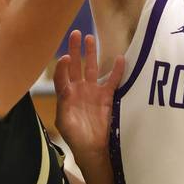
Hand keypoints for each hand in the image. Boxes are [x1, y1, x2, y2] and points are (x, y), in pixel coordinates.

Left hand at [54, 31, 124, 159]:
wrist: (93, 149)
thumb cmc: (75, 137)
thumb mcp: (64, 120)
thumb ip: (63, 101)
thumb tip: (64, 84)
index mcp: (67, 95)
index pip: (63, 75)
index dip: (63, 66)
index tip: (65, 57)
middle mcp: (79, 90)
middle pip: (76, 65)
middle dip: (75, 50)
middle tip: (76, 33)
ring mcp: (93, 92)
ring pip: (92, 68)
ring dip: (92, 53)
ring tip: (90, 38)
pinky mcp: (107, 97)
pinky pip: (113, 81)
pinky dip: (117, 70)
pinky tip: (120, 58)